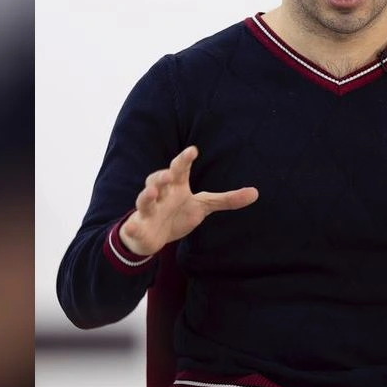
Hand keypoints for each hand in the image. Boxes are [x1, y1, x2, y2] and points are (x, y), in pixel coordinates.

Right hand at [119, 146, 258, 255]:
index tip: (193, 150)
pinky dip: (131, 226)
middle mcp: (160, 194)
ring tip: (152, 193)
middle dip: (162, 176)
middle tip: (170, 174)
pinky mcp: (138, 227)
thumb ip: (226, 199)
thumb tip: (256, 193)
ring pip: (144, 199)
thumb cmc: (177, 214)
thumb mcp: (203, 206)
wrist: (154, 236)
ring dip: (146, 195)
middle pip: (158, 180)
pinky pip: (133, 226)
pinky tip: (131, 227)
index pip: (180, 169)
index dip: (185, 159)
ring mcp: (148, 210)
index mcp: (176, 186)